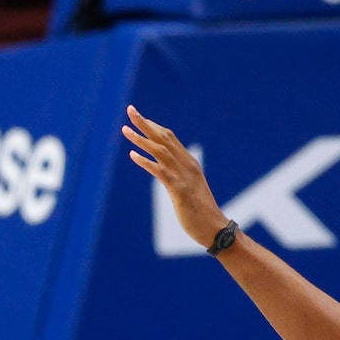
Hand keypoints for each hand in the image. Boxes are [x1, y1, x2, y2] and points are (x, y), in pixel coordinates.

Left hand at [121, 105, 227, 249]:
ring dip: (141, 139)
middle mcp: (187, 165)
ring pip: (160, 150)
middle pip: (163, 137)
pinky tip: (132, 155)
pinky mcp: (180, 190)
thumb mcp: (189, 190)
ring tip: (125, 130)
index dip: (153, 126)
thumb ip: (178, 178)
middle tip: (130, 110)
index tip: (138, 117)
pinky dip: (146, 161)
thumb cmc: (200, 213)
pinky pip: (160, 171)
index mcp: (189, 163)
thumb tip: (165, 175)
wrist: (215, 229)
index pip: (169, 137)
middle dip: (145, 123)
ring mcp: (184, 176)